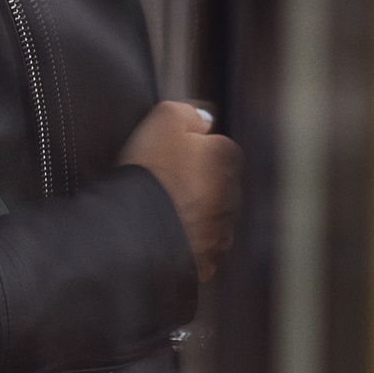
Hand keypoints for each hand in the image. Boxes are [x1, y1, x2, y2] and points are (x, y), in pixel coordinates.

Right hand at [118, 100, 239, 282]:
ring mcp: (222, 232)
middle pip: (214, 183)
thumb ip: (188, 112)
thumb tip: (204, 117)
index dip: (187, 147)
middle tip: (160, 181)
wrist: (140, 228)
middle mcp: (233, 196)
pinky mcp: (209, 260)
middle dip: (194, 182)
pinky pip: (198, 247)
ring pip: (209, 217)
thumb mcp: (163, 119)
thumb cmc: (152, 171)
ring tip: (159, 210)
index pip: (215, 146)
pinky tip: (162, 234)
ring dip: (192, 213)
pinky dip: (185, 241)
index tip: (165, 153)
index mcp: (227, 159)